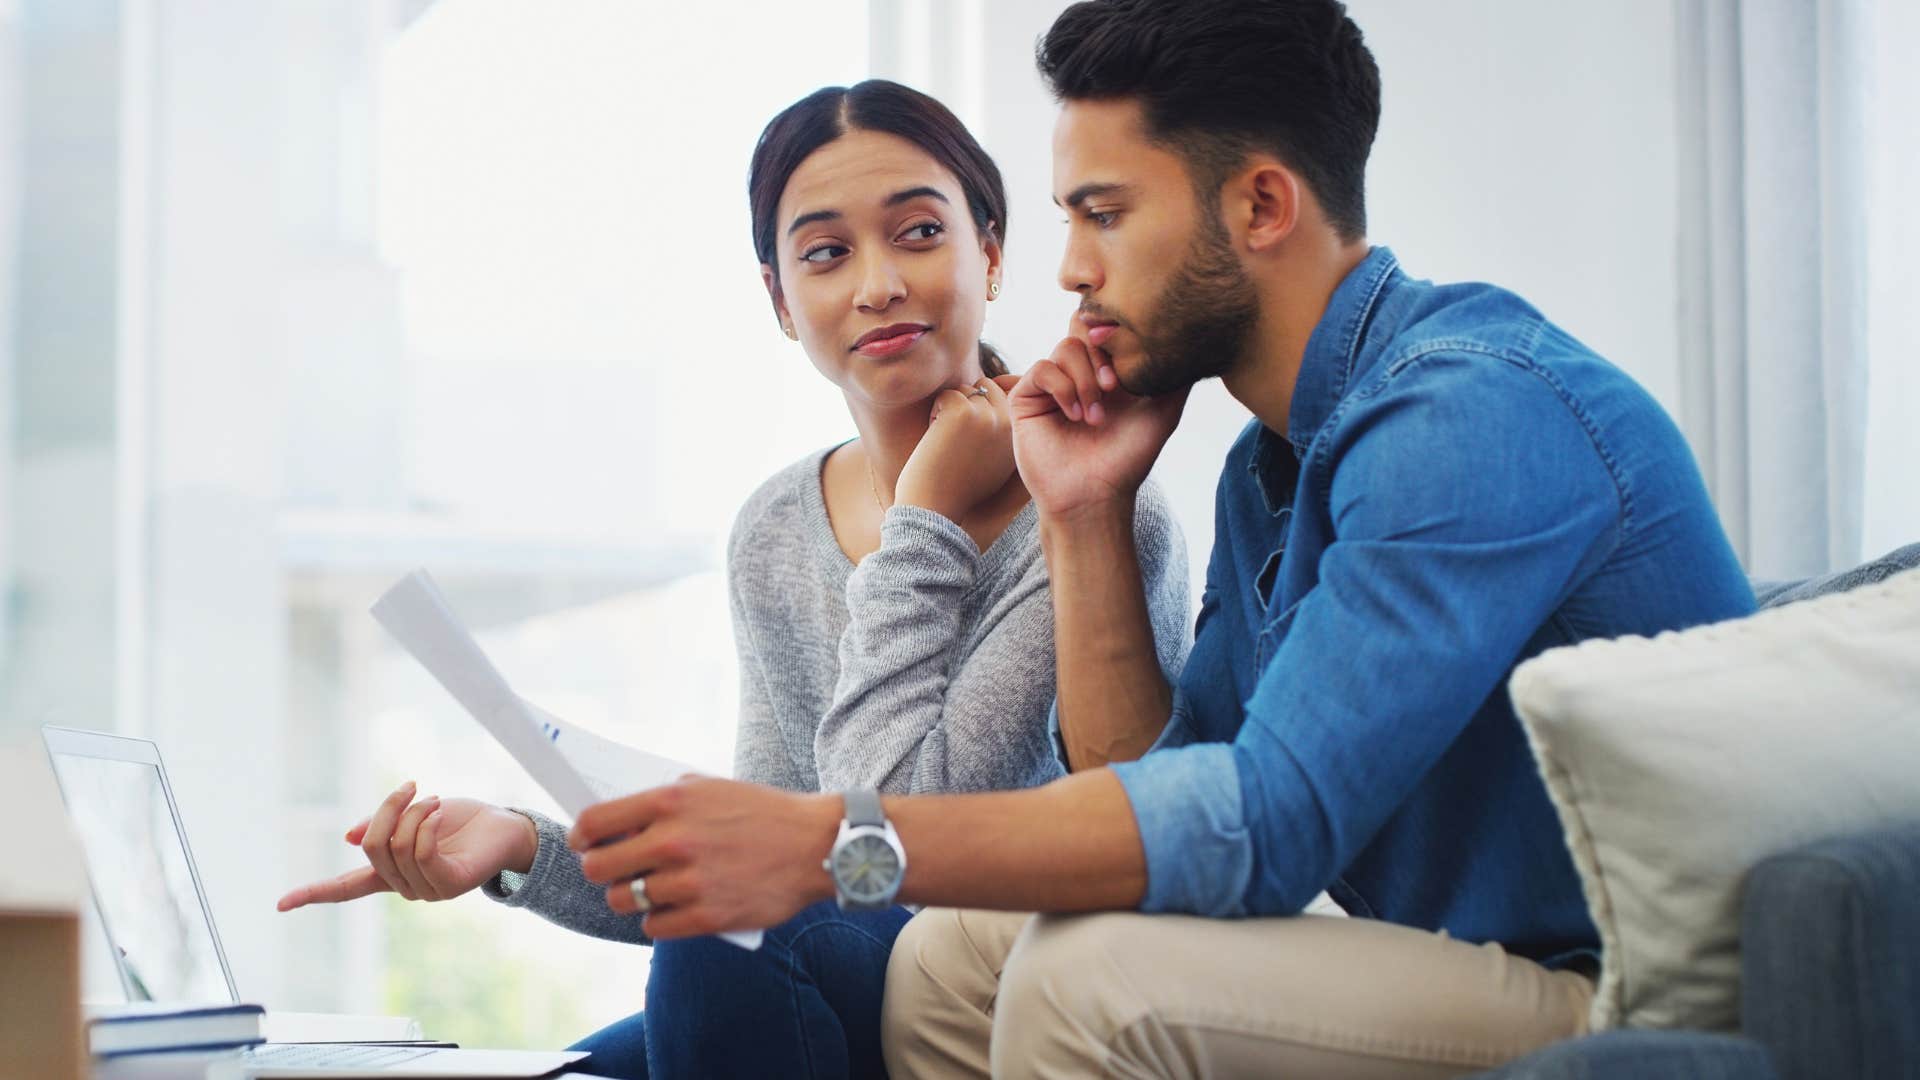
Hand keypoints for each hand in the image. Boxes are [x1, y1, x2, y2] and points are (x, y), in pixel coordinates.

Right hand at [275, 782, 537, 910]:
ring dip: (413, 812)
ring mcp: (427, 890)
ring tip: (433, 799)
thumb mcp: (416, 815)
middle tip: (412, 787)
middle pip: (372, 847)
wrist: (508, 826)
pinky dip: (425, 824)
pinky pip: (421, 852)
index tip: (279, 904)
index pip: (346, 888)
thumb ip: (384, 826)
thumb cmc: (463, 821)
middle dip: (388, 809)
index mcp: (393, 873)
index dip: (312, 893)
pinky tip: (437, 811)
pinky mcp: (449, 885)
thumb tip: (350, 839)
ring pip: (397, 846)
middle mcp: (406, 887)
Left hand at [568, 776, 840, 939]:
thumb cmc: (761, 812)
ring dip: (631, 896)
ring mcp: (690, 882)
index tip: (584, 844)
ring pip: (626, 900)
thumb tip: (617, 821)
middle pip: (599, 869)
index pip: (595, 823)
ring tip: (648, 888)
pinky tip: (673, 906)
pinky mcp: (708, 917)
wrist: (816, 845)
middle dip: (601, 870)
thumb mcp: (708, 787)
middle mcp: (675, 842)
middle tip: (616, 869)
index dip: (580, 836)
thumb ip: (662, 801)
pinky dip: (659, 919)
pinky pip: (655, 926)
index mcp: (671, 803)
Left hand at [894, 374, 1021, 521]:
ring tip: (949, 442)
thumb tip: (1004, 382)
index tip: (970, 442)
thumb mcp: (995, 458)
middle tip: (958, 440)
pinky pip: (947, 395)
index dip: (981, 413)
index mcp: (1020, 435)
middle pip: (986, 388)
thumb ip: (1004, 428)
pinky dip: (936, 412)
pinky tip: (937, 439)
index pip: (1005, 396)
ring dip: (950, 410)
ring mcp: (989, 416)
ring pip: (966, 389)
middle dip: (968, 406)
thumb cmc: (958, 484)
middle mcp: (1011, 424)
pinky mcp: (964, 412)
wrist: (936, 507)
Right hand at [1009, 334, 1187, 521]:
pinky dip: (1063, 389)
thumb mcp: (1163, 412)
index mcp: (1106, 369)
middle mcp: (1078, 372)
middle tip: (1114, 388)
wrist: (1095, 494)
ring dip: (1085, 380)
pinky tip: (1075, 416)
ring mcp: (1051, 383)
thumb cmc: (1127, 458)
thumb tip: (1187, 339)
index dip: (1119, 336)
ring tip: (1095, 417)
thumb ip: (1174, 376)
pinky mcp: (1026, 396)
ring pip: (1066, 347)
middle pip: (1084, 326)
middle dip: (1103, 355)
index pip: (1107, 327)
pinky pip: (1043, 369)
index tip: (1131, 369)